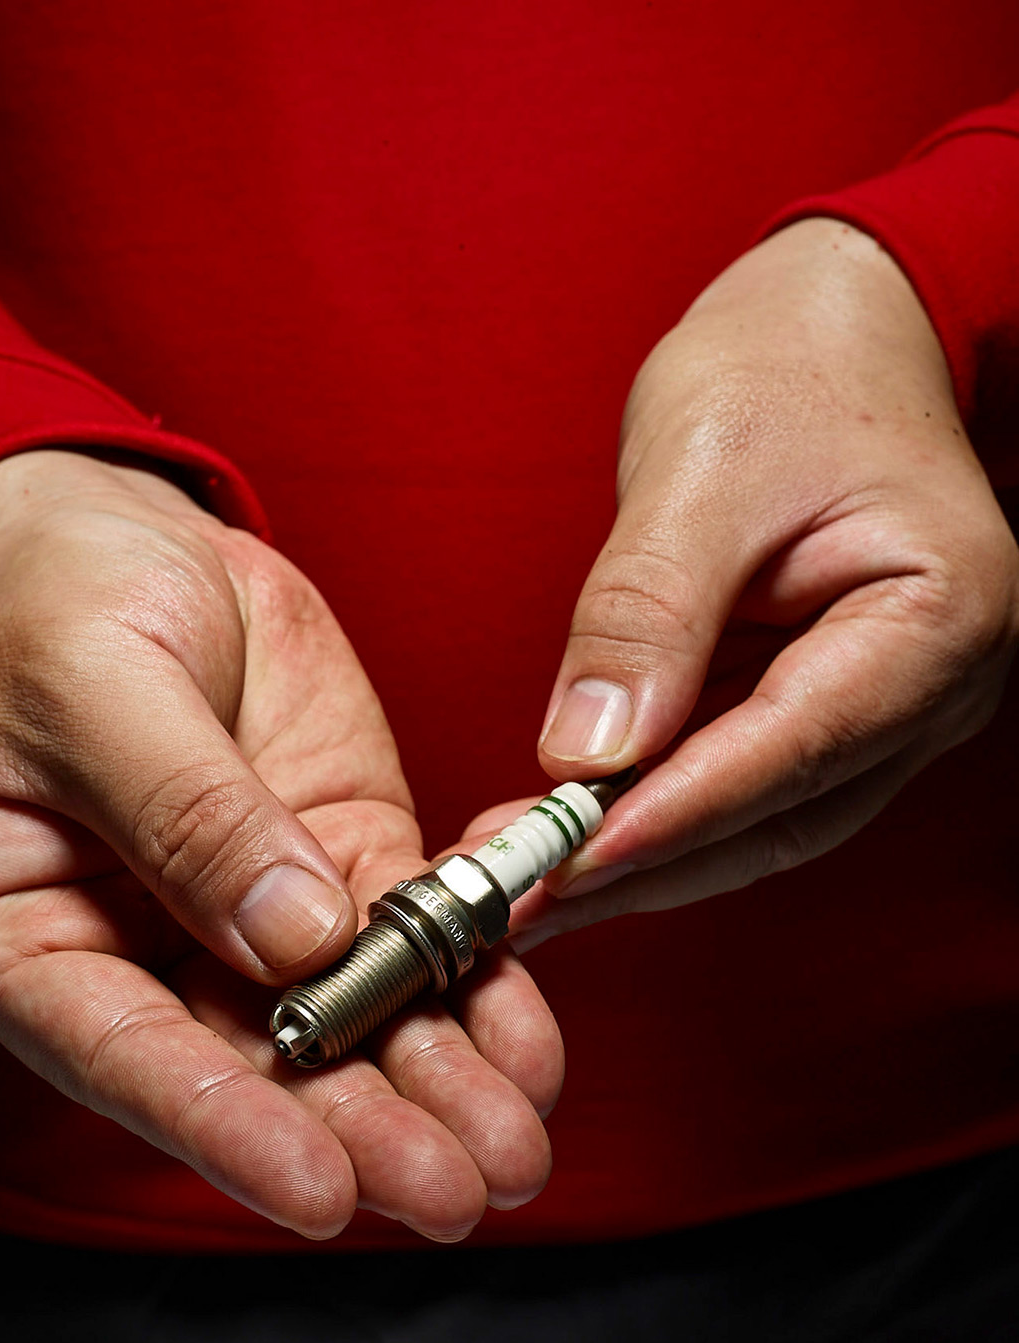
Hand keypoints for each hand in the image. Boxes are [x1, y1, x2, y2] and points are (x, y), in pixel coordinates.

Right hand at [0, 451, 561, 1239]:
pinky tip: (526, 1032)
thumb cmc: (56, 603)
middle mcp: (144, 952)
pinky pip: (416, 938)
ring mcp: (257, 915)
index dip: (223, 1128)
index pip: (125, 1057)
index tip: (319, 1190)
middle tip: (454, 1189)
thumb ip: (187, 812)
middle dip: (363, 1133)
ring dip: (437, 1086)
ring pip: (352, 1023)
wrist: (124, 537)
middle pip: (259, 1066)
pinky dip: (475, 986)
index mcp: (29, 934)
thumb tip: (293, 938)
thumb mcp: (97, 686)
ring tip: (514, 1147)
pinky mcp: (344, 861)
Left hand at [476, 219, 1018, 947]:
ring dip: (640, 861)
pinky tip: (570, 834)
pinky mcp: (824, 708)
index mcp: (936, 612)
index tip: (571, 862)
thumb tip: (588, 750)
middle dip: (643, 864)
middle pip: (779, 814)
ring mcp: (883, 708)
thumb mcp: (704, 466)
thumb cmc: (786, 370)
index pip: (796, 744)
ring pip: (759, 823)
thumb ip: (649, 609)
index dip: (678, 814)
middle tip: (519, 899)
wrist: (834, 331)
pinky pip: (739, 786)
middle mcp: (928, 687)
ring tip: (524, 883)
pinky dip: (654, 818)